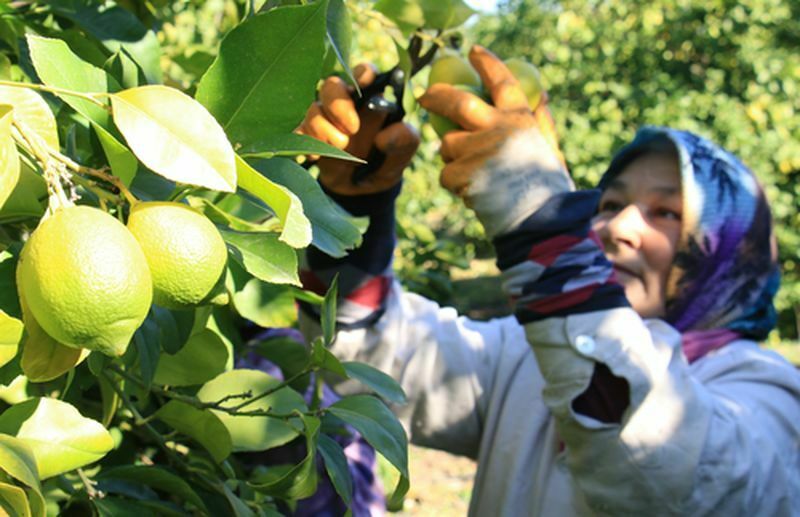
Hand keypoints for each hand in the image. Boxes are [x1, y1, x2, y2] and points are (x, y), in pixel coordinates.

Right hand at [298, 64, 419, 195]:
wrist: (366, 187)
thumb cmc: (387, 159)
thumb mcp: (405, 150)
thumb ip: (404, 138)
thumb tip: (385, 136)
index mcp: (370, 97)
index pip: (363, 73)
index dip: (362, 73)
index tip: (364, 83)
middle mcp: (344, 102)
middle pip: (331, 85)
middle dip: (339, 105)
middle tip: (353, 128)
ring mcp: (324, 118)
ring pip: (313, 109)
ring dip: (325, 130)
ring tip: (341, 147)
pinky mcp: (308, 135)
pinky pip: (298, 130)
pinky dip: (306, 142)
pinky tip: (317, 156)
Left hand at [419, 45, 572, 237]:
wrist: (537, 223)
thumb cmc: (546, 188)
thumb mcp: (550, 149)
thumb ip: (541, 122)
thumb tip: (542, 97)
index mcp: (520, 118)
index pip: (501, 80)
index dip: (486, 63)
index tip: (473, 51)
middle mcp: (497, 128)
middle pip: (455, 101)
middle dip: (436, 96)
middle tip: (426, 97)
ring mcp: (477, 150)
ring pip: (447, 144)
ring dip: (453, 156)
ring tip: (476, 174)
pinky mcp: (461, 173)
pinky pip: (446, 173)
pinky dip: (454, 183)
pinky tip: (474, 192)